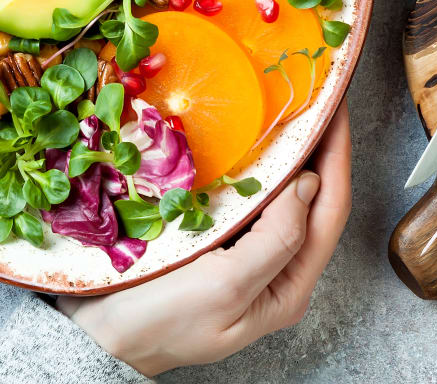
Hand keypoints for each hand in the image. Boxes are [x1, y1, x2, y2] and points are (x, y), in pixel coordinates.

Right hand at [59, 100, 351, 376]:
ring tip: (291, 111)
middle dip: (319, 149)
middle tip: (316, 99)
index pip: (330, 210)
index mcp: (288, 286)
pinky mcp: (219, 242)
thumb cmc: (160, 320)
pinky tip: (249, 141)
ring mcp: (247, 255)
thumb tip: (308, 183)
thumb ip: (277, 239)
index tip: (336, 109)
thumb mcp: (226, 287)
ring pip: (283, 196)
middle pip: (313, 200)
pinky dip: (256, 166)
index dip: (337, 155)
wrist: (99, 337)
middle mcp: (276, 270)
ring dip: (290, 154)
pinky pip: (250, 197)